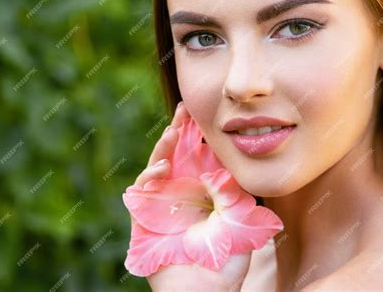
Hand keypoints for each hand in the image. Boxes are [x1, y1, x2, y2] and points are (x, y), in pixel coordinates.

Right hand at [131, 102, 250, 291]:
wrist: (208, 291)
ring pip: (158, 166)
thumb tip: (220, 166)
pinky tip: (163, 166)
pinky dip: (150, 175)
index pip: (199, 156)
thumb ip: (232, 191)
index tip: (204, 114)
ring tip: (173, 131)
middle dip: (180, 131)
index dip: (200, 136)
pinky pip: (143, 191)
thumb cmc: (227, 257)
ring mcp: (162, 203)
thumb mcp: (239, 218)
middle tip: (184, 109)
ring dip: (164, 147)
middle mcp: (182, 192)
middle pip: (178, 155)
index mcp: (204, 191)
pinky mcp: (144, 217)